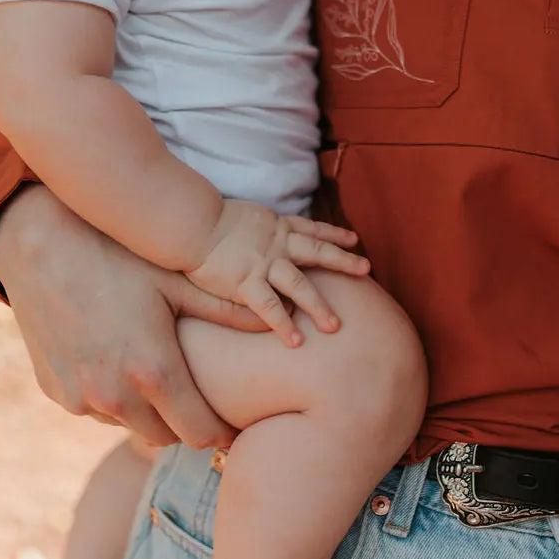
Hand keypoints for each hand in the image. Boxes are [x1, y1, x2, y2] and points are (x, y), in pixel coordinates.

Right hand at [0, 185, 269, 446]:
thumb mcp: (175, 282)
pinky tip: (112, 359)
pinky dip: (109, 397)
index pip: (199, 433)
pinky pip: (94, 409)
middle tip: (192, 395)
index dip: (219, 433)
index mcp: (154, 372)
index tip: (230, 426)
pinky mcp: (56, 394)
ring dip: (142, 409)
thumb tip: (280, 325)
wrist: (42, 248)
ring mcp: (81, 399)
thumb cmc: (118, 258)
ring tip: (149, 369)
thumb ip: (227, 311)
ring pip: (128, 423)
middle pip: (165, 435)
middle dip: (182, 421)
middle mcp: (115, 396)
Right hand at [186, 199, 370, 347]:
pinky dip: (284, 325)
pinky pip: (270, 307)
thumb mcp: (242, 216)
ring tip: (335, 326)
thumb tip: (260, 232)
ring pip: (300, 284)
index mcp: (275, 226)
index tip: (353, 239)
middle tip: (367, 269)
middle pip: (318, 252)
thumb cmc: (207, 218)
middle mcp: (276, 244)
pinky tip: (297, 342)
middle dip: (343, 261)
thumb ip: (256, 227)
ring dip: (319, 305)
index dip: (334, 234)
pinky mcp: (245, 283)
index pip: (312, 228)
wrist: (191, 222)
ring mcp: (263, 264)